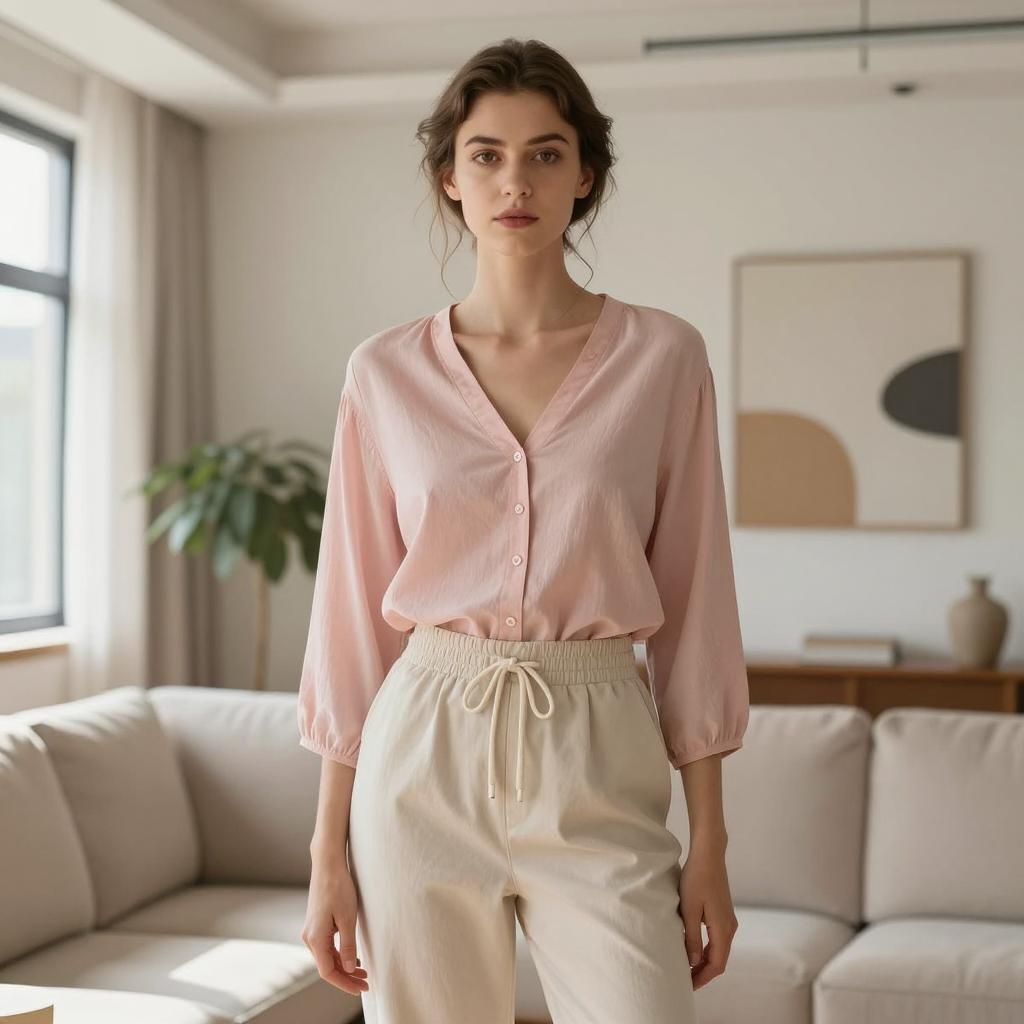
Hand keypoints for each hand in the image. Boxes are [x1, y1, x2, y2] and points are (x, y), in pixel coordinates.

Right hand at [301, 851, 369, 995]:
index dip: (344, 983)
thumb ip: (347, 946)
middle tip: (366, 983)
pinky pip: (327, 947)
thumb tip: (347, 969)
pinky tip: (352, 957)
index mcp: (315, 938)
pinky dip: (339, 955)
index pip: (328, 972)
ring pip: (327, 957)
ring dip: (344, 966)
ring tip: (363, 972)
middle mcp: (309, 937)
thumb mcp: (347, 919)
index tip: (361, 988)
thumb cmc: (338, 888)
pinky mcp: (316, 924)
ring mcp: (311, 930)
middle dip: (346, 977)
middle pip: (327, 966)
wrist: (328, 865)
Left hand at [679, 841, 738, 990]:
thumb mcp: (689, 910)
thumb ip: (691, 937)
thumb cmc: (697, 879)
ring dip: (704, 961)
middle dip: (703, 972)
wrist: (709, 854)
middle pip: (719, 960)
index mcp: (723, 929)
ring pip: (718, 949)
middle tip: (685, 980)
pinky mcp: (723, 912)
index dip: (702, 977)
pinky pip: (717, 938)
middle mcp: (730, 927)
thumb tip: (692, 962)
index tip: (687, 985)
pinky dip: (706, 948)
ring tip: (686, 967)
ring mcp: (728, 919)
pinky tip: (693, 948)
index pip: (716, 964)